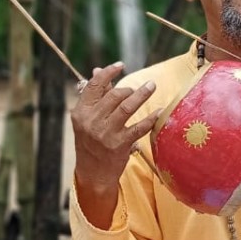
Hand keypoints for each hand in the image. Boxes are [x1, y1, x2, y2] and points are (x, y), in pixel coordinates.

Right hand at [71, 63, 158, 227]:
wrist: (92, 173)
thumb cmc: (90, 143)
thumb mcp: (86, 120)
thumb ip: (94, 96)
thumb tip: (97, 70)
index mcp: (81, 112)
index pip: (94, 85)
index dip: (108, 73)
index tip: (121, 65)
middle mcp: (91, 121)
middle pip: (114, 95)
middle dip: (130, 88)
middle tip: (142, 86)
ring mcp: (105, 133)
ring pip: (127, 107)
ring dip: (142, 94)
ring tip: (152, 86)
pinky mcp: (119, 145)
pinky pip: (139, 127)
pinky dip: (150, 118)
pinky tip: (159, 111)